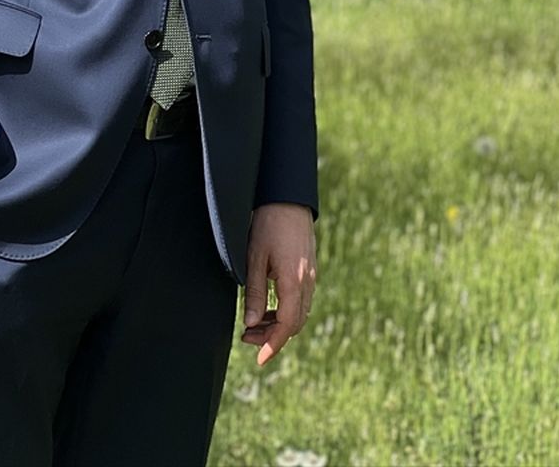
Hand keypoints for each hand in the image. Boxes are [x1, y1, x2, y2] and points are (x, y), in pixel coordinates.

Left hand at [241, 202, 316, 365]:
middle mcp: (307, 283)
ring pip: (299, 313)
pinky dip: (286, 310)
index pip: (286, 326)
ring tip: (254, 322)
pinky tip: (269, 305)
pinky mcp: (310, 269)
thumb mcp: (255, 258)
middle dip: (273, 336)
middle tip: (247, 336)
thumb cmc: (268, 224)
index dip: (273, 345)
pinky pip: (302, 300)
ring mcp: (311, 276)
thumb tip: (252, 323)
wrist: (287, 198)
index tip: (260, 359)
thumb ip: (255, 293)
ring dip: (279, 324)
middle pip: (295, 323)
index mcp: (294, 282)